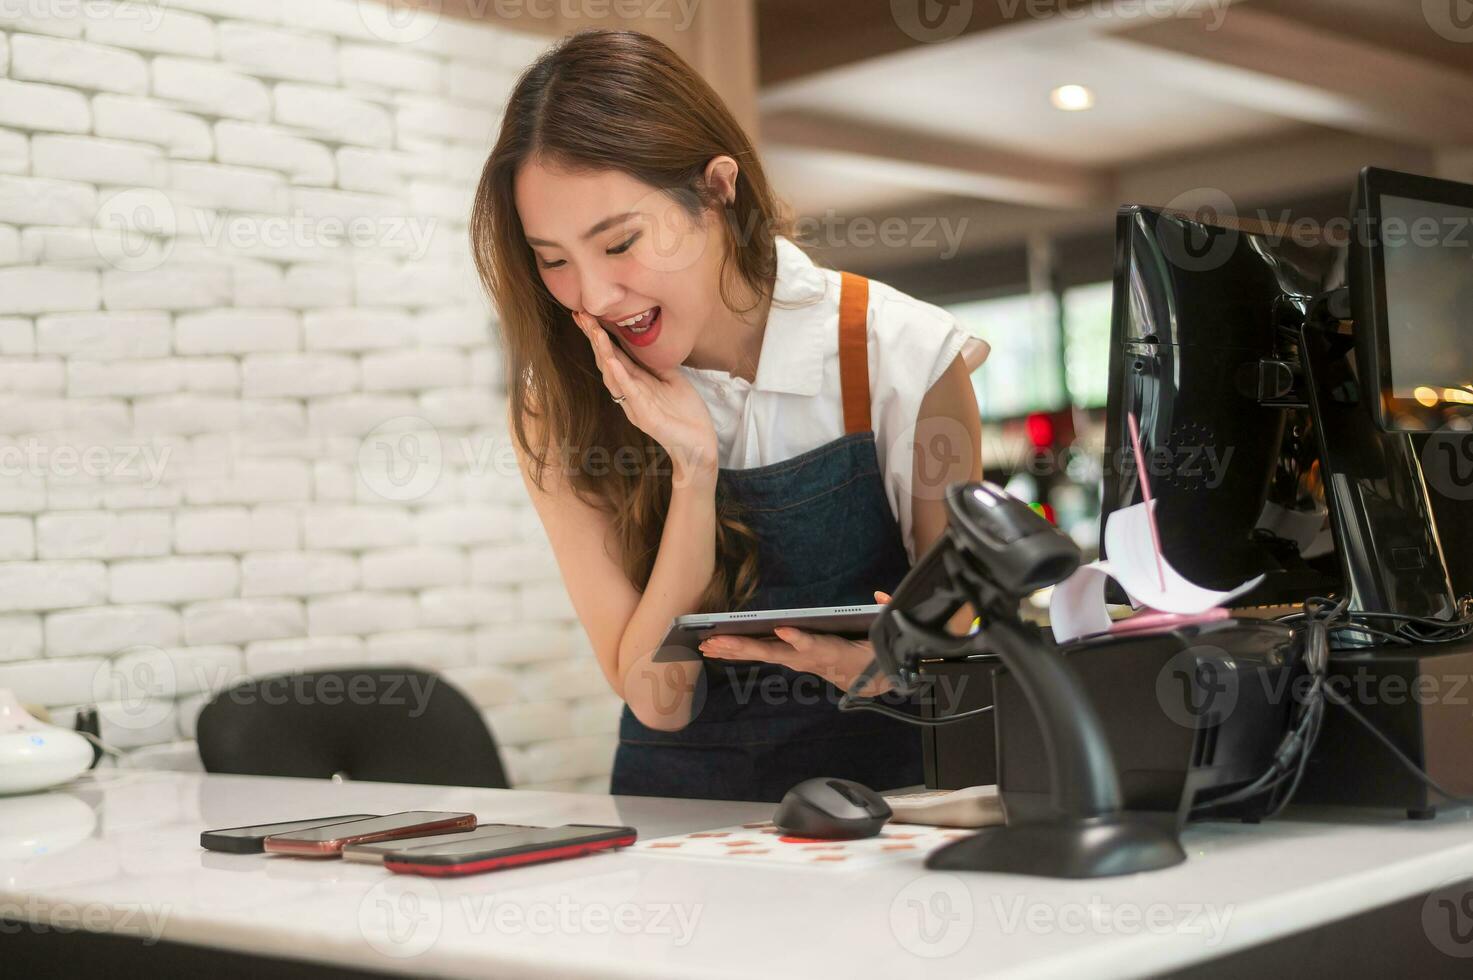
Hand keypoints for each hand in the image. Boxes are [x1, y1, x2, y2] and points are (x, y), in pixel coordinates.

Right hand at [573, 311, 718, 478]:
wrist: (699, 444)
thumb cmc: (685, 413)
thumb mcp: (671, 380)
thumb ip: (655, 364)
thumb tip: (645, 342)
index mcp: (636, 382)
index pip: (613, 355)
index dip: (600, 335)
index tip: (586, 315)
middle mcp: (629, 392)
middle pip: (607, 361)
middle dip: (594, 338)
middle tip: (580, 315)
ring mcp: (634, 404)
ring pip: (613, 375)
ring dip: (603, 352)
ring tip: (594, 331)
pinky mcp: (644, 416)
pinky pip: (629, 393)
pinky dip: (619, 376)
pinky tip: (611, 361)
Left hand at [699, 590, 894, 696]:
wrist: (870, 679)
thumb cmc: (872, 652)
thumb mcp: (882, 633)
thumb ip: (882, 613)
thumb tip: (880, 595)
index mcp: (831, 652)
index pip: (814, 645)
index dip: (799, 639)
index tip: (783, 630)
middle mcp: (808, 659)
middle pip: (773, 653)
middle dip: (744, 647)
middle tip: (716, 642)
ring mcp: (798, 661)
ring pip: (762, 655)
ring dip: (733, 651)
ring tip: (706, 645)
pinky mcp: (792, 659)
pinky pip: (762, 654)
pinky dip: (740, 650)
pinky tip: (718, 648)